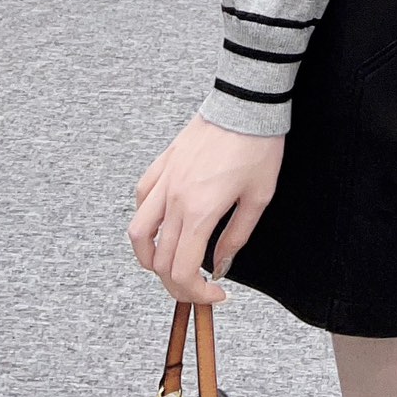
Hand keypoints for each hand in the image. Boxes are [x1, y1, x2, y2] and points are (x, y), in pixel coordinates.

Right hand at [128, 112, 284, 304]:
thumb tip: (221, 266)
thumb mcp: (258, 198)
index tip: (215, 294)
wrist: (247, 103)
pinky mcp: (163, 163)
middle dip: (176, 284)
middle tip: (197, 288)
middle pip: (160, 260)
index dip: (196, 293)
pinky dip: (146, 219)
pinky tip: (163, 223)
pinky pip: (142, 198)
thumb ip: (236, 237)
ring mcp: (165, 180)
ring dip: (149, 258)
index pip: (183, 270)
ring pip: (138, 233)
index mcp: (199, 211)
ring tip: (169, 264)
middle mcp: (174, 199)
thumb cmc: (258, 145)